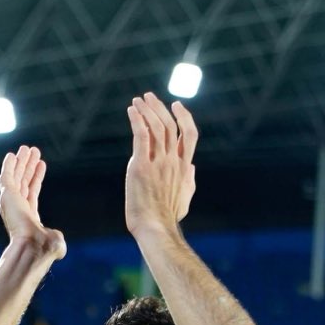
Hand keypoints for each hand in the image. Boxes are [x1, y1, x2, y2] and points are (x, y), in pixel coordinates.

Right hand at [0, 146, 64, 259]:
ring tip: (27, 149)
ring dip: (21, 162)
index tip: (41, 165)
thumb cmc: (45, 247)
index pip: (32, 192)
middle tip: (33, 151)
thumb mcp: (55, 242)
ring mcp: (11, 202)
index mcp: (29, 218)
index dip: (36, 178)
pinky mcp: (6, 196)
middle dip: (28, 166)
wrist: (33, 247)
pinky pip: (6, 176)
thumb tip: (60, 248)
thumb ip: (56, 239)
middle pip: (23, 182)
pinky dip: (9, 165)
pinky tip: (12, 155)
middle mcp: (18, 209)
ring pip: (16, 177)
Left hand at [123, 93, 196, 241]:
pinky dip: (137, 120)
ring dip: (147, 110)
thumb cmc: (168, 218)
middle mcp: (174, 161)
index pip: (190, 135)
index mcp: (184, 167)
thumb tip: (192, 167)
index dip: (185, 117)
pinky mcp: (141, 166)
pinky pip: (141, 136)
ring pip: (157, 127)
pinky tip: (131, 110)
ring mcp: (159, 163)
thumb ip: (189, 180)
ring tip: (138, 100)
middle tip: (148, 96)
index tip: (176, 104)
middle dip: (160, 107)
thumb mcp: (185, 198)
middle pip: (170, 126)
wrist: (155, 228)